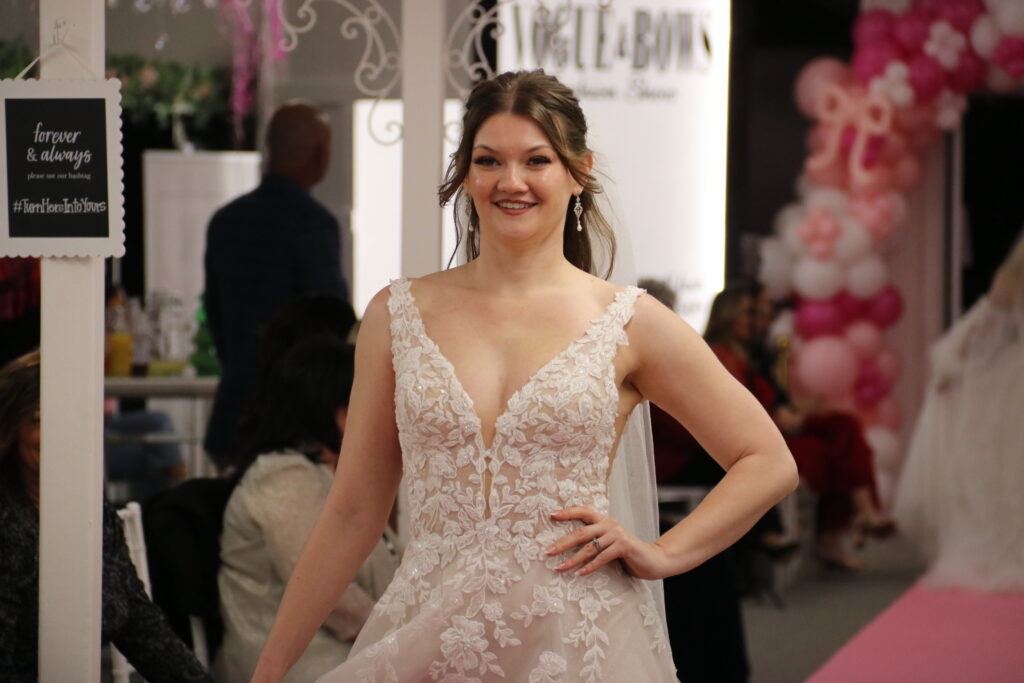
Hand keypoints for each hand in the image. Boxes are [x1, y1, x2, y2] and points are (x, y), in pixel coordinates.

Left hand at [546, 506, 670, 579]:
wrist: (652, 559)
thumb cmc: (626, 552)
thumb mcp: (609, 542)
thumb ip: (595, 539)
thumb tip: (567, 545)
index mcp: (604, 520)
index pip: (584, 511)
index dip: (568, 512)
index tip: (552, 515)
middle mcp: (609, 524)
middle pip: (581, 532)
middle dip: (563, 543)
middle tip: (548, 552)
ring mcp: (617, 535)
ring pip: (590, 547)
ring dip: (572, 559)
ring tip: (559, 568)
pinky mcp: (624, 546)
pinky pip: (602, 557)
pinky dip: (590, 567)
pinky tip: (579, 574)